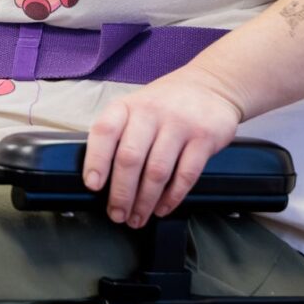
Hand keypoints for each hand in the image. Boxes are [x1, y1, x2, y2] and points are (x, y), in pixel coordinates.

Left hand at [83, 68, 243, 228]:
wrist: (211, 85)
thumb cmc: (165, 105)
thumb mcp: (135, 108)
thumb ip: (118, 136)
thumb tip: (100, 179)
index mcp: (126, 107)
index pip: (104, 132)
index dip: (96, 160)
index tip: (93, 186)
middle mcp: (150, 113)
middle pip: (130, 158)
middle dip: (121, 193)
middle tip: (117, 215)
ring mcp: (179, 125)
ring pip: (157, 171)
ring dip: (145, 201)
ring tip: (138, 218)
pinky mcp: (204, 138)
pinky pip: (186, 174)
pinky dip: (172, 197)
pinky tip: (163, 208)